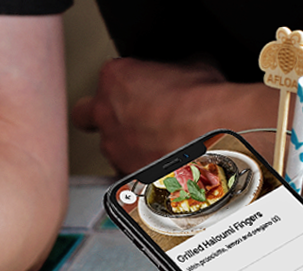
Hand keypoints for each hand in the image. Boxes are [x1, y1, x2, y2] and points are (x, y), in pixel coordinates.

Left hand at [71, 58, 271, 173]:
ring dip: (125, 145)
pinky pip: (124, 173)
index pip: (110, 75)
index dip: (128, 80)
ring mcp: (113, 147)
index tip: (145, 85)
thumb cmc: (204, 102)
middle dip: (101, 114)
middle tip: (126, 116)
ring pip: (108, 146)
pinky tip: (160, 167)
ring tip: (156, 144)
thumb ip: (176, 66)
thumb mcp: (195, 63)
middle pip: (87, 112)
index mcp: (115, 78)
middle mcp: (105, 113)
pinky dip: (138, 169)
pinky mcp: (125, 176)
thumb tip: (186, 67)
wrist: (215, 140)